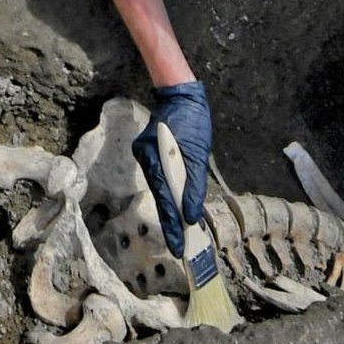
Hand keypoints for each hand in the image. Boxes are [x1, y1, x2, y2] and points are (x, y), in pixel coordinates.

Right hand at [134, 80, 211, 256]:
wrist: (181, 94)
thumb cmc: (192, 120)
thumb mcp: (198, 153)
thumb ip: (194, 185)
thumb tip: (192, 214)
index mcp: (156, 157)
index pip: (165, 198)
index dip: (172, 223)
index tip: (178, 246)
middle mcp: (146, 158)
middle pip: (160, 197)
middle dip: (170, 223)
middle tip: (179, 249)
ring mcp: (145, 156)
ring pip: (160, 189)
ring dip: (170, 210)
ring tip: (180, 235)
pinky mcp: (148, 154)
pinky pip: (160, 178)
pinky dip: (169, 194)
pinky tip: (176, 209)